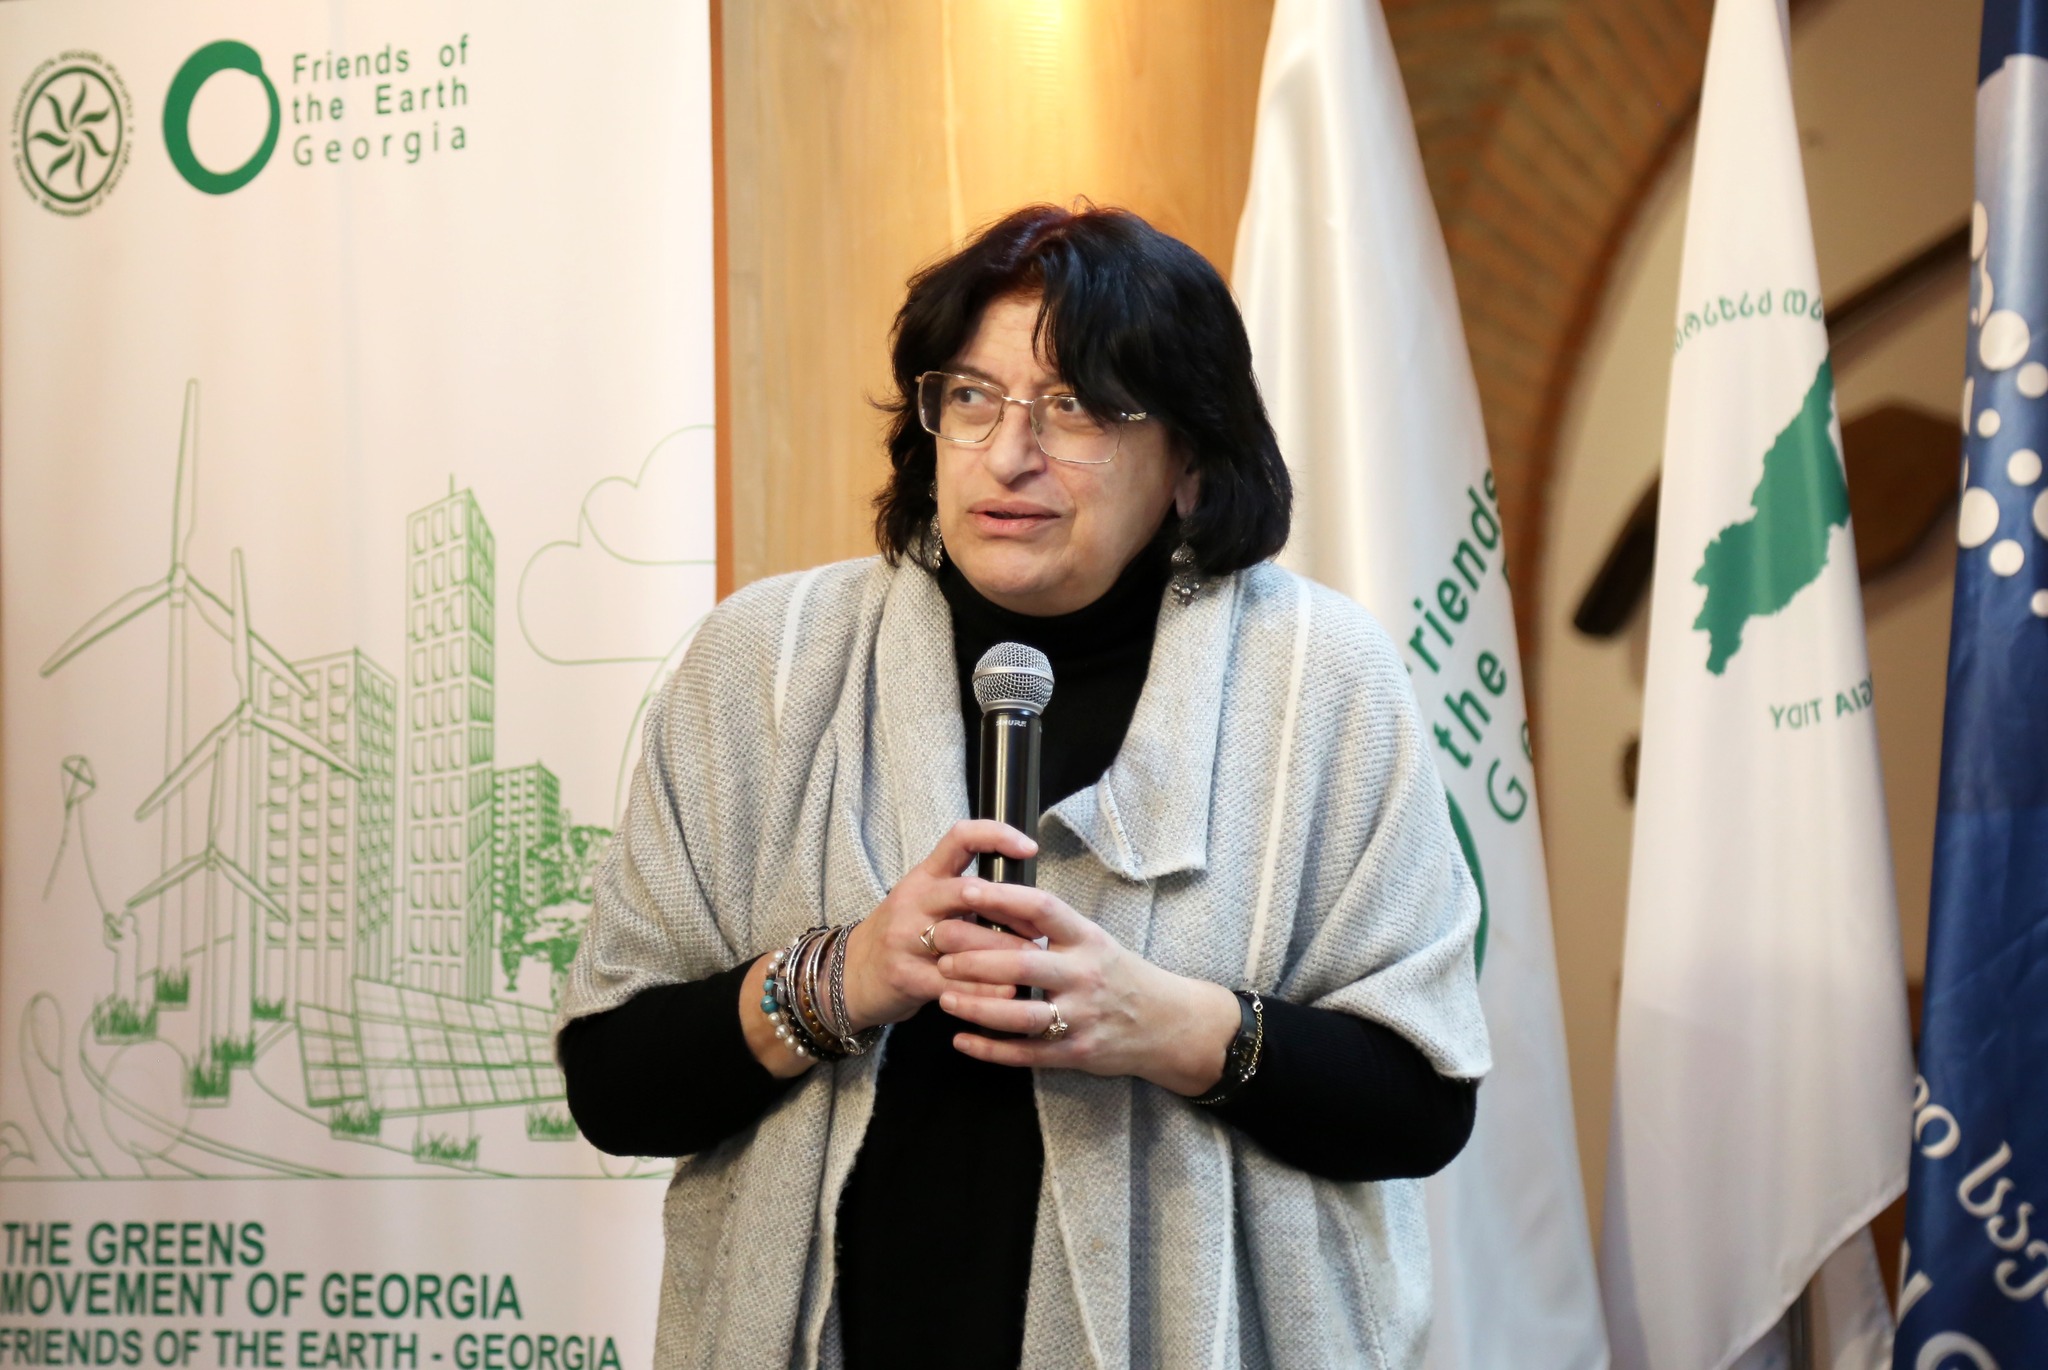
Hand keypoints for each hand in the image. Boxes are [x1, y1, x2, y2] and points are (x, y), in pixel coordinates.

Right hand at [838, 821, 1042, 1030]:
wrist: (848, 975)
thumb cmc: (902, 936)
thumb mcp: (926, 904)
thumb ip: (966, 898)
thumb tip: (1026, 902)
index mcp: (924, 877)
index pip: (959, 838)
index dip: (996, 836)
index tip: (1029, 848)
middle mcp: (913, 901)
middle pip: (966, 892)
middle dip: (1009, 910)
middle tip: (1039, 929)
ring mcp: (905, 939)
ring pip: (961, 939)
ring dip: (1002, 952)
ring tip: (1031, 962)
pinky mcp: (905, 976)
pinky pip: (950, 980)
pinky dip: (983, 988)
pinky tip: (1006, 993)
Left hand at [933, 879, 1242, 1096]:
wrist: (1167, 1023)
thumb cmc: (1119, 975)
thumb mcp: (1094, 941)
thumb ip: (1052, 928)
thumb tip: (997, 901)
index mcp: (1087, 939)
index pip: (1043, 909)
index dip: (1003, 897)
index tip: (966, 890)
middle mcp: (1085, 975)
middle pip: (1023, 963)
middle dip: (975, 958)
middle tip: (940, 952)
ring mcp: (1081, 1017)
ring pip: (1020, 1015)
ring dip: (977, 1006)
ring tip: (945, 998)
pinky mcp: (1075, 1053)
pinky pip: (1025, 1053)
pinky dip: (989, 1049)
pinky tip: (961, 1040)